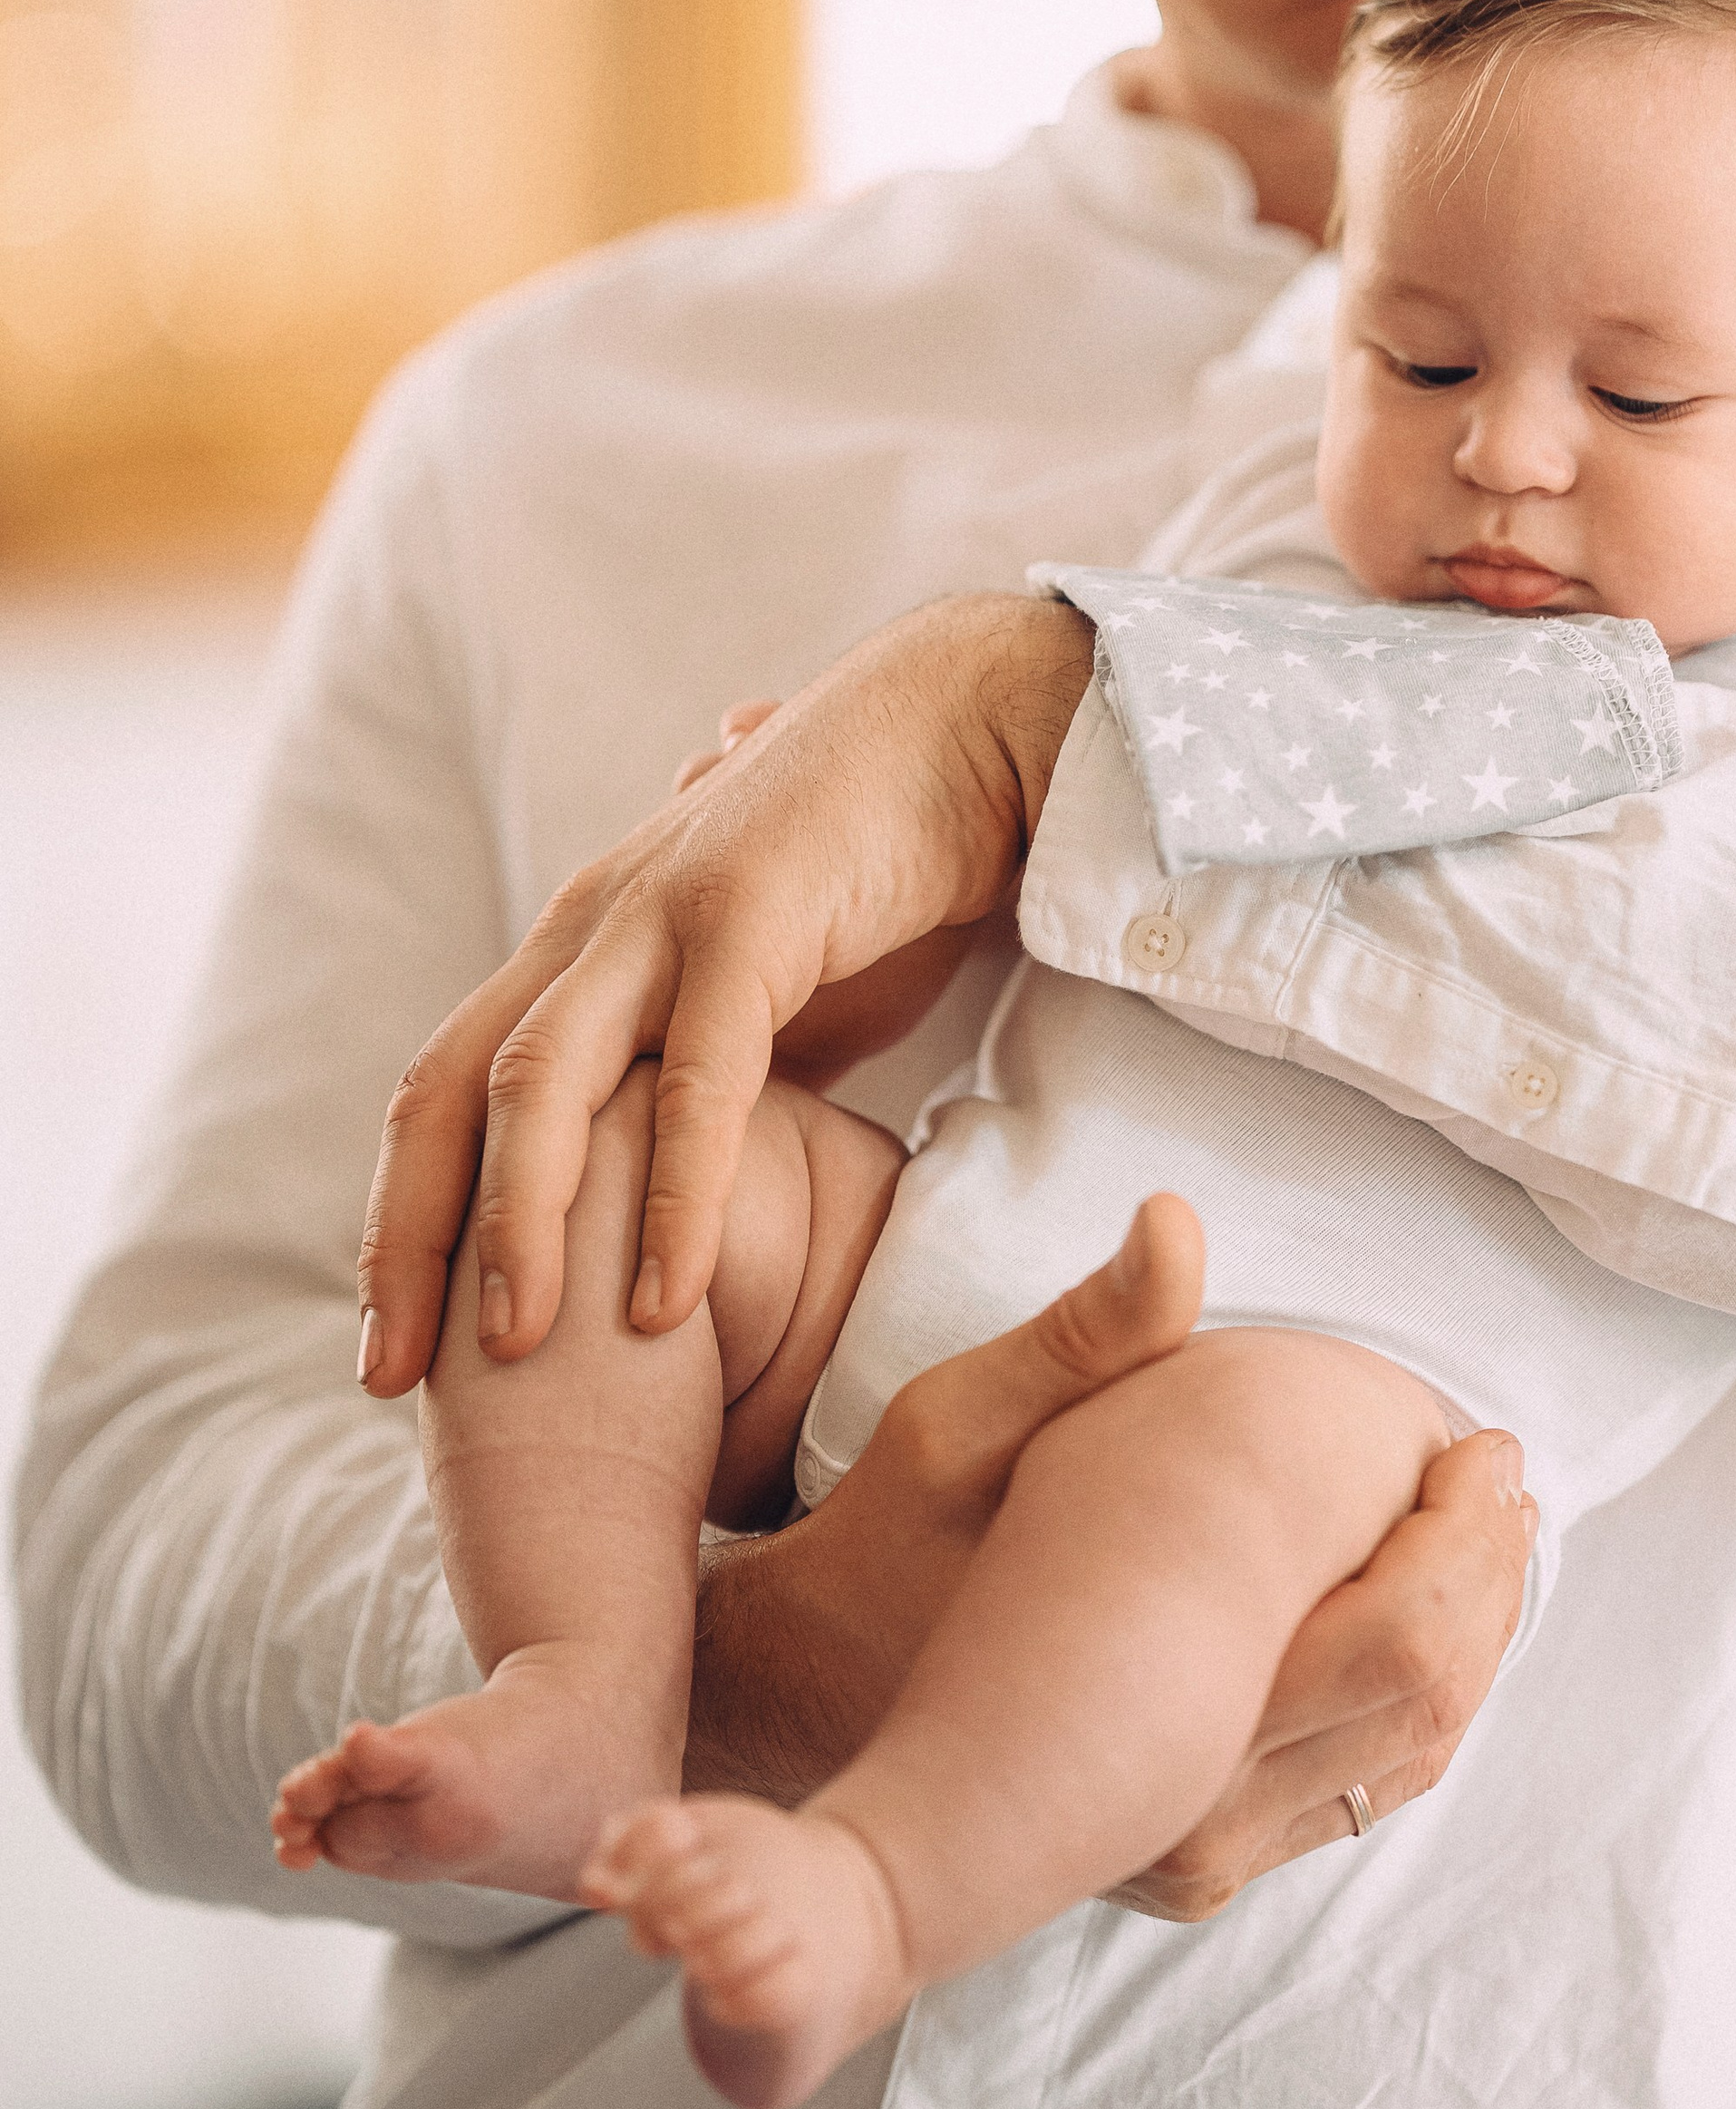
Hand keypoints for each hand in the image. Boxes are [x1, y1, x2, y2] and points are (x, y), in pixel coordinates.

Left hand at [356, 593, 1095, 1396]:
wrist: (968, 728)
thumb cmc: (873, 866)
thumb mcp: (758, 988)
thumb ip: (700, 1060)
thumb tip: (674, 1149)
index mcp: (583, 945)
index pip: (447, 1090)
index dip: (406, 1217)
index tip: (395, 1345)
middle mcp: (594, 927)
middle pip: (451, 1093)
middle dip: (412, 1241)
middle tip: (399, 1380)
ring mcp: (665, 918)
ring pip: (541, 1085)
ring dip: (519, 1225)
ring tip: (518, 1349)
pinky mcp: (752, 922)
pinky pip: (697, 1082)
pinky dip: (672, 1197)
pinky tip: (665, 1297)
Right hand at [680, 1204, 1539, 1904]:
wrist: (803, 1699)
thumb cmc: (885, 1543)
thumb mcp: (961, 1421)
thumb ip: (1085, 1338)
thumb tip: (1175, 1225)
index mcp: (1159, 1690)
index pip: (1396, 1641)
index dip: (1469, 1541)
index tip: (1488, 1449)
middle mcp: (1194, 1800)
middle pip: (1423, 1710)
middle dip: (1491, 1588)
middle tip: (1507, 1484)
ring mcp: (1195, 1848)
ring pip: (1397, 1767)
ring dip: (1467, 1651)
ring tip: (1487, 1541)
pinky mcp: (1188, 1862)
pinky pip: (1344, 1799)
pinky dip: (1407, 1713)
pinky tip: (1418, 1627)